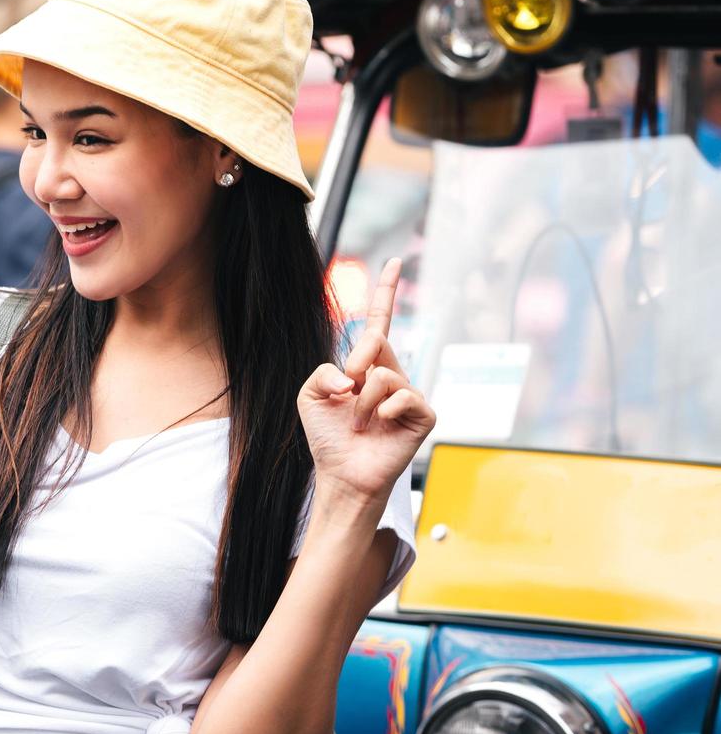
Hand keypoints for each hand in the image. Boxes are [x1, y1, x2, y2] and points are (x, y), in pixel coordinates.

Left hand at [298, 258, 435, 505]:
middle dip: (357, 359)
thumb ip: (321, 370)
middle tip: (345, 386)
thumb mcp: (309, 395)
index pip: (380, 322)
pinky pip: (404, 395)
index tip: (394, 261)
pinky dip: (382, 410)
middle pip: (377, 339)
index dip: (386, 292)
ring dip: (361, 400)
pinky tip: (378, 426)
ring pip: (385, 374)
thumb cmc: (327, 436)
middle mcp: (392, 374)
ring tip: (359, 423)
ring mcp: (410, 394)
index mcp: (367, 366)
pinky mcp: (424, 415)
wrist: (340, 473)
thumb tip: (354, 374)